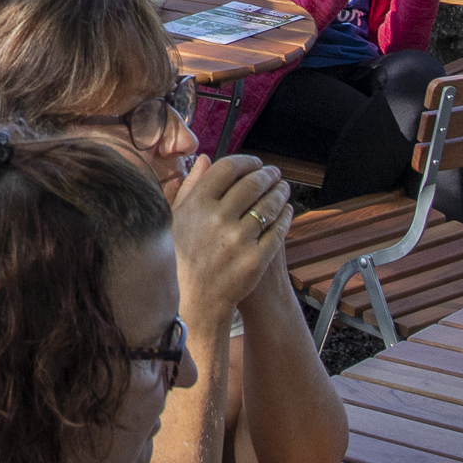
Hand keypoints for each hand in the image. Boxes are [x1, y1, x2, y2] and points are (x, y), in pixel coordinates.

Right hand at [169, 153, 290, 323]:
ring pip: (269, 205)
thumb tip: (204, 160)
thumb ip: (190, 187)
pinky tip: (286, 211)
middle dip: (267, 174)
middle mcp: (217, 219)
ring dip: (280, 192)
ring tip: (283, 188)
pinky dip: (285, 216)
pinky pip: (277, 230)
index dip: (246, 161)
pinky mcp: (256, 259)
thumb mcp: (176, 220)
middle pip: (252, 184)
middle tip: (274, 173)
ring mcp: (238, 240)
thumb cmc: (181, 260)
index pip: (227, 169)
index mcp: (196, 205)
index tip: (254, 162)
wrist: (195, 302)